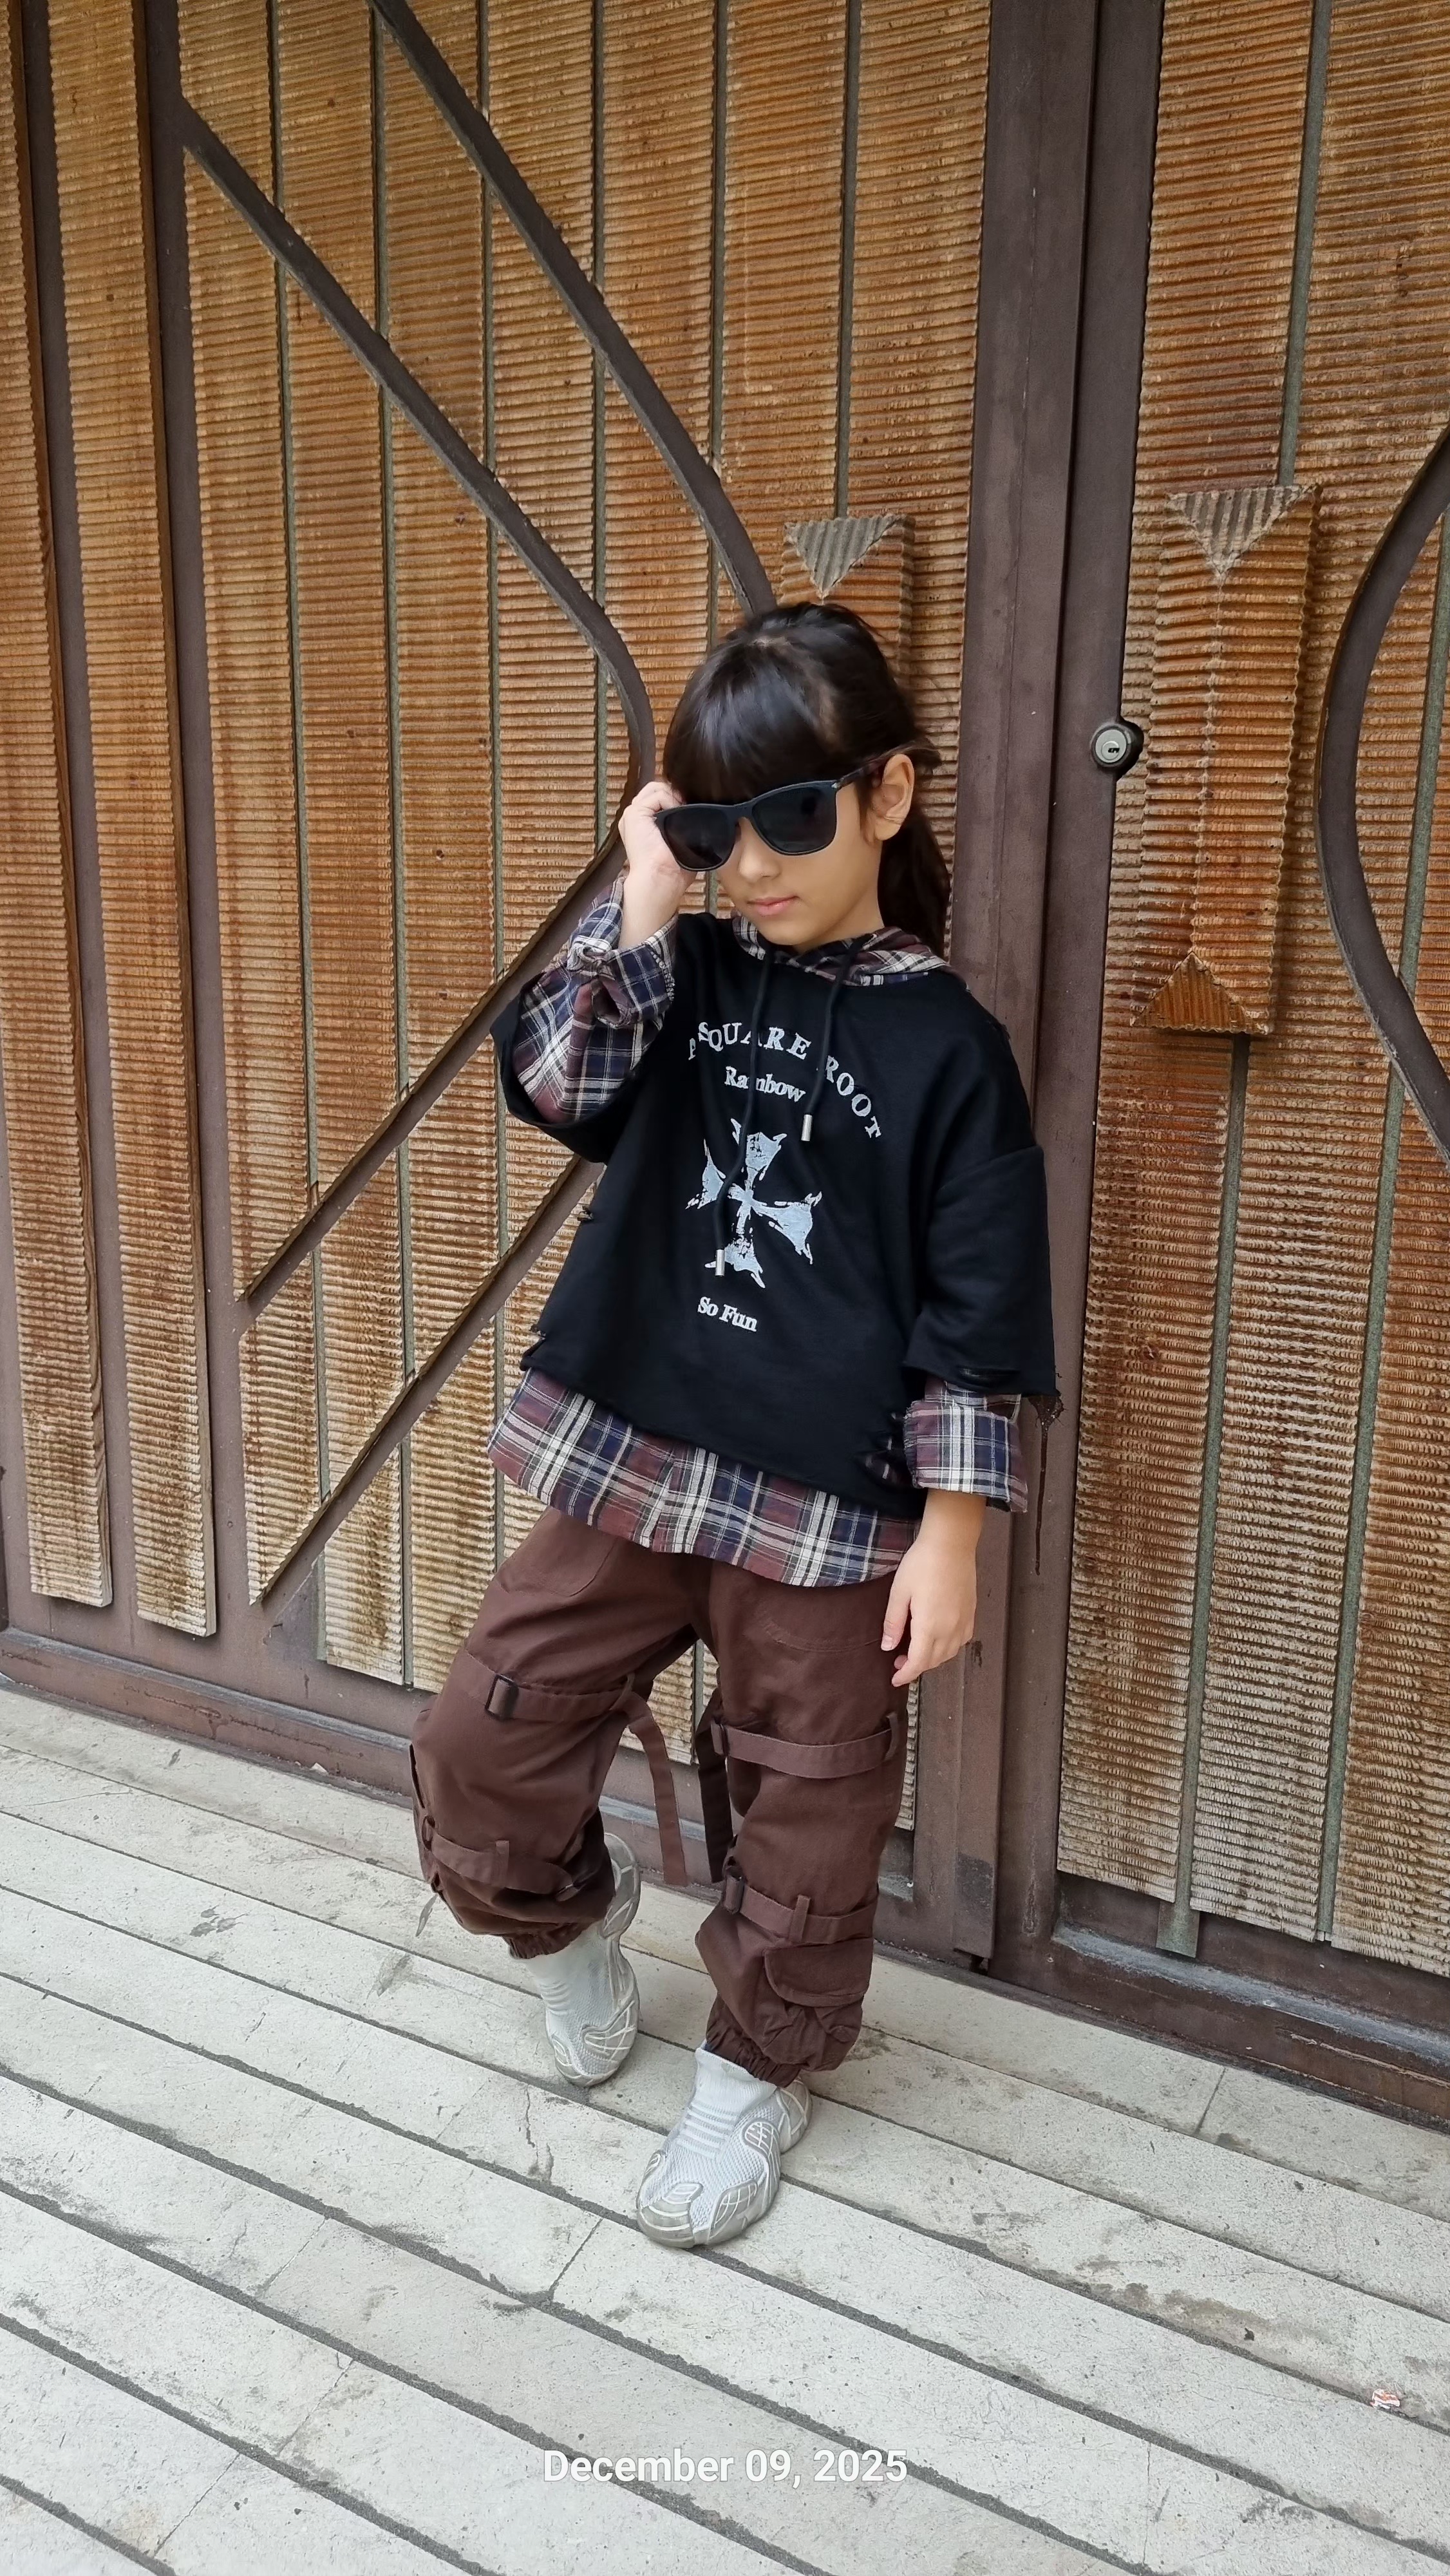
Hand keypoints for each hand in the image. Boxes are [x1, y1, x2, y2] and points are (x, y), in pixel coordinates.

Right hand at [618, 778, 689, 945]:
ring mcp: (632, 814)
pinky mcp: (633, 813)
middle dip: (675, 793)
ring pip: (656, 787)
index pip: (660, 796)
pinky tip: (676, 814)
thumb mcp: (682, 841)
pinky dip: (670, 800)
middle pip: (657, 788)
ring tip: (682, 811)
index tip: (691, 807)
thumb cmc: (674, 868)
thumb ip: (685, 825)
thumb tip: (708, 816)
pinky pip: (656, 794)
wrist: (662, 878)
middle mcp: (636, 817)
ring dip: (673, 796)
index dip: (676, 797)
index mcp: (644, 823)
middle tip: (688, 806)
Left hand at [880, 1489, 986, 1686]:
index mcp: (930, 1626)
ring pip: (949, 1653)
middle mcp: (951, 1629)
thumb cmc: (921, 1564)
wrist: (951, 1543)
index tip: (895, 1680)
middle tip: (899, 1661)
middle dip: (917, 1667)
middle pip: (935, 1660)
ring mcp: (964, 1621)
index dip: (906, 1674)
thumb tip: (888, 1647)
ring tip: (916, 1651)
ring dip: (933, 1659)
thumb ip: (893, 1622)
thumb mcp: (899, 1592)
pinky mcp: (971, 1612)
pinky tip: (938, 1638)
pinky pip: (961, 1640)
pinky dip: (948, 1648)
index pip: (919, 1662)